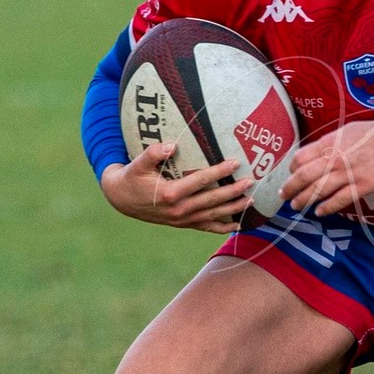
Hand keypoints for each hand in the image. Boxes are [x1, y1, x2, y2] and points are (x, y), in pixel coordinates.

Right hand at [99, 143, 250, 232]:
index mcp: (170, 193)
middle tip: (251, 182)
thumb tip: (173, 146)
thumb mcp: (137, 163)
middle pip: (212, 200)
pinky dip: (222, 227)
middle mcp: (179, 210)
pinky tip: (237, 224)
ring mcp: (182, 220)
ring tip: (251, 201)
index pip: (201, 181)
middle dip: (233, 191)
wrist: (121, 199)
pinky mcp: (182, 224)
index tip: (235, 163)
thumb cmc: (132, 177)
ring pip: (213, 215)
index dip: (219, 172)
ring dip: (233, 209)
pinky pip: (206, 228)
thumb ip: (153, 153)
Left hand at [279, 116, 373, 217]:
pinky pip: (339, 200)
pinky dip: (326, 207)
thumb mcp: (345, 131)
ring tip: (296, 206)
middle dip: (290, 188)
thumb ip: (330, 143)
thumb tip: (318, 151)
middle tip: (283, 195)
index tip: (290, 175)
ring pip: (317, 190)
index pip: (300, 158)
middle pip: (303, 177)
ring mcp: (347, 173)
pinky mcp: (361, 185)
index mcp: (328, 143)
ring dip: (303, 200)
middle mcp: (333, 159)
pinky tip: (319, 212)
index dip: (292, 169)